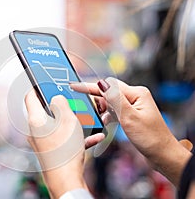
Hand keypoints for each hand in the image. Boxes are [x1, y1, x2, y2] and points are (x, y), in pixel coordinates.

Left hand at [25, 90, 104, 197]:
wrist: (66, 181)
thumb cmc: (65, 150)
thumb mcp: (68, 120)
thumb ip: (62, 104)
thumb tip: (56, 98)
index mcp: (36, 120)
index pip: (30, 96)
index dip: (39, 87)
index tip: (48, 82)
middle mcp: (36, 131)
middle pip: (46, 111)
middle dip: (62, 106)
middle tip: (73, 102)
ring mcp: (43, 142)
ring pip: (58, 125)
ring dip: (73, 122)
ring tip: (86, 121)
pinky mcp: (51, 152)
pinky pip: (63, 139)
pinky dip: (76, 136)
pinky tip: (93, 137)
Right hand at [70, 77, 191, 186]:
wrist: (161, 154)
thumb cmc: (150, 137)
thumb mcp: (129, 117)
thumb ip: (115, 99)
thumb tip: (101, 83)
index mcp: (136, 93)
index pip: (108, 86)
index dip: (89, 86)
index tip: (75, 86)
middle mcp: (134, 96)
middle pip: (108, 92)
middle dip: (96, 98)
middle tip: (85, 106)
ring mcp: (133, 105)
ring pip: (110, 101)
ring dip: (102, 108)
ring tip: (96, 116)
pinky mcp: (131, 114)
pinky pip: (114, 110)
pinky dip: (107, 115)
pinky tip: (105, 121)